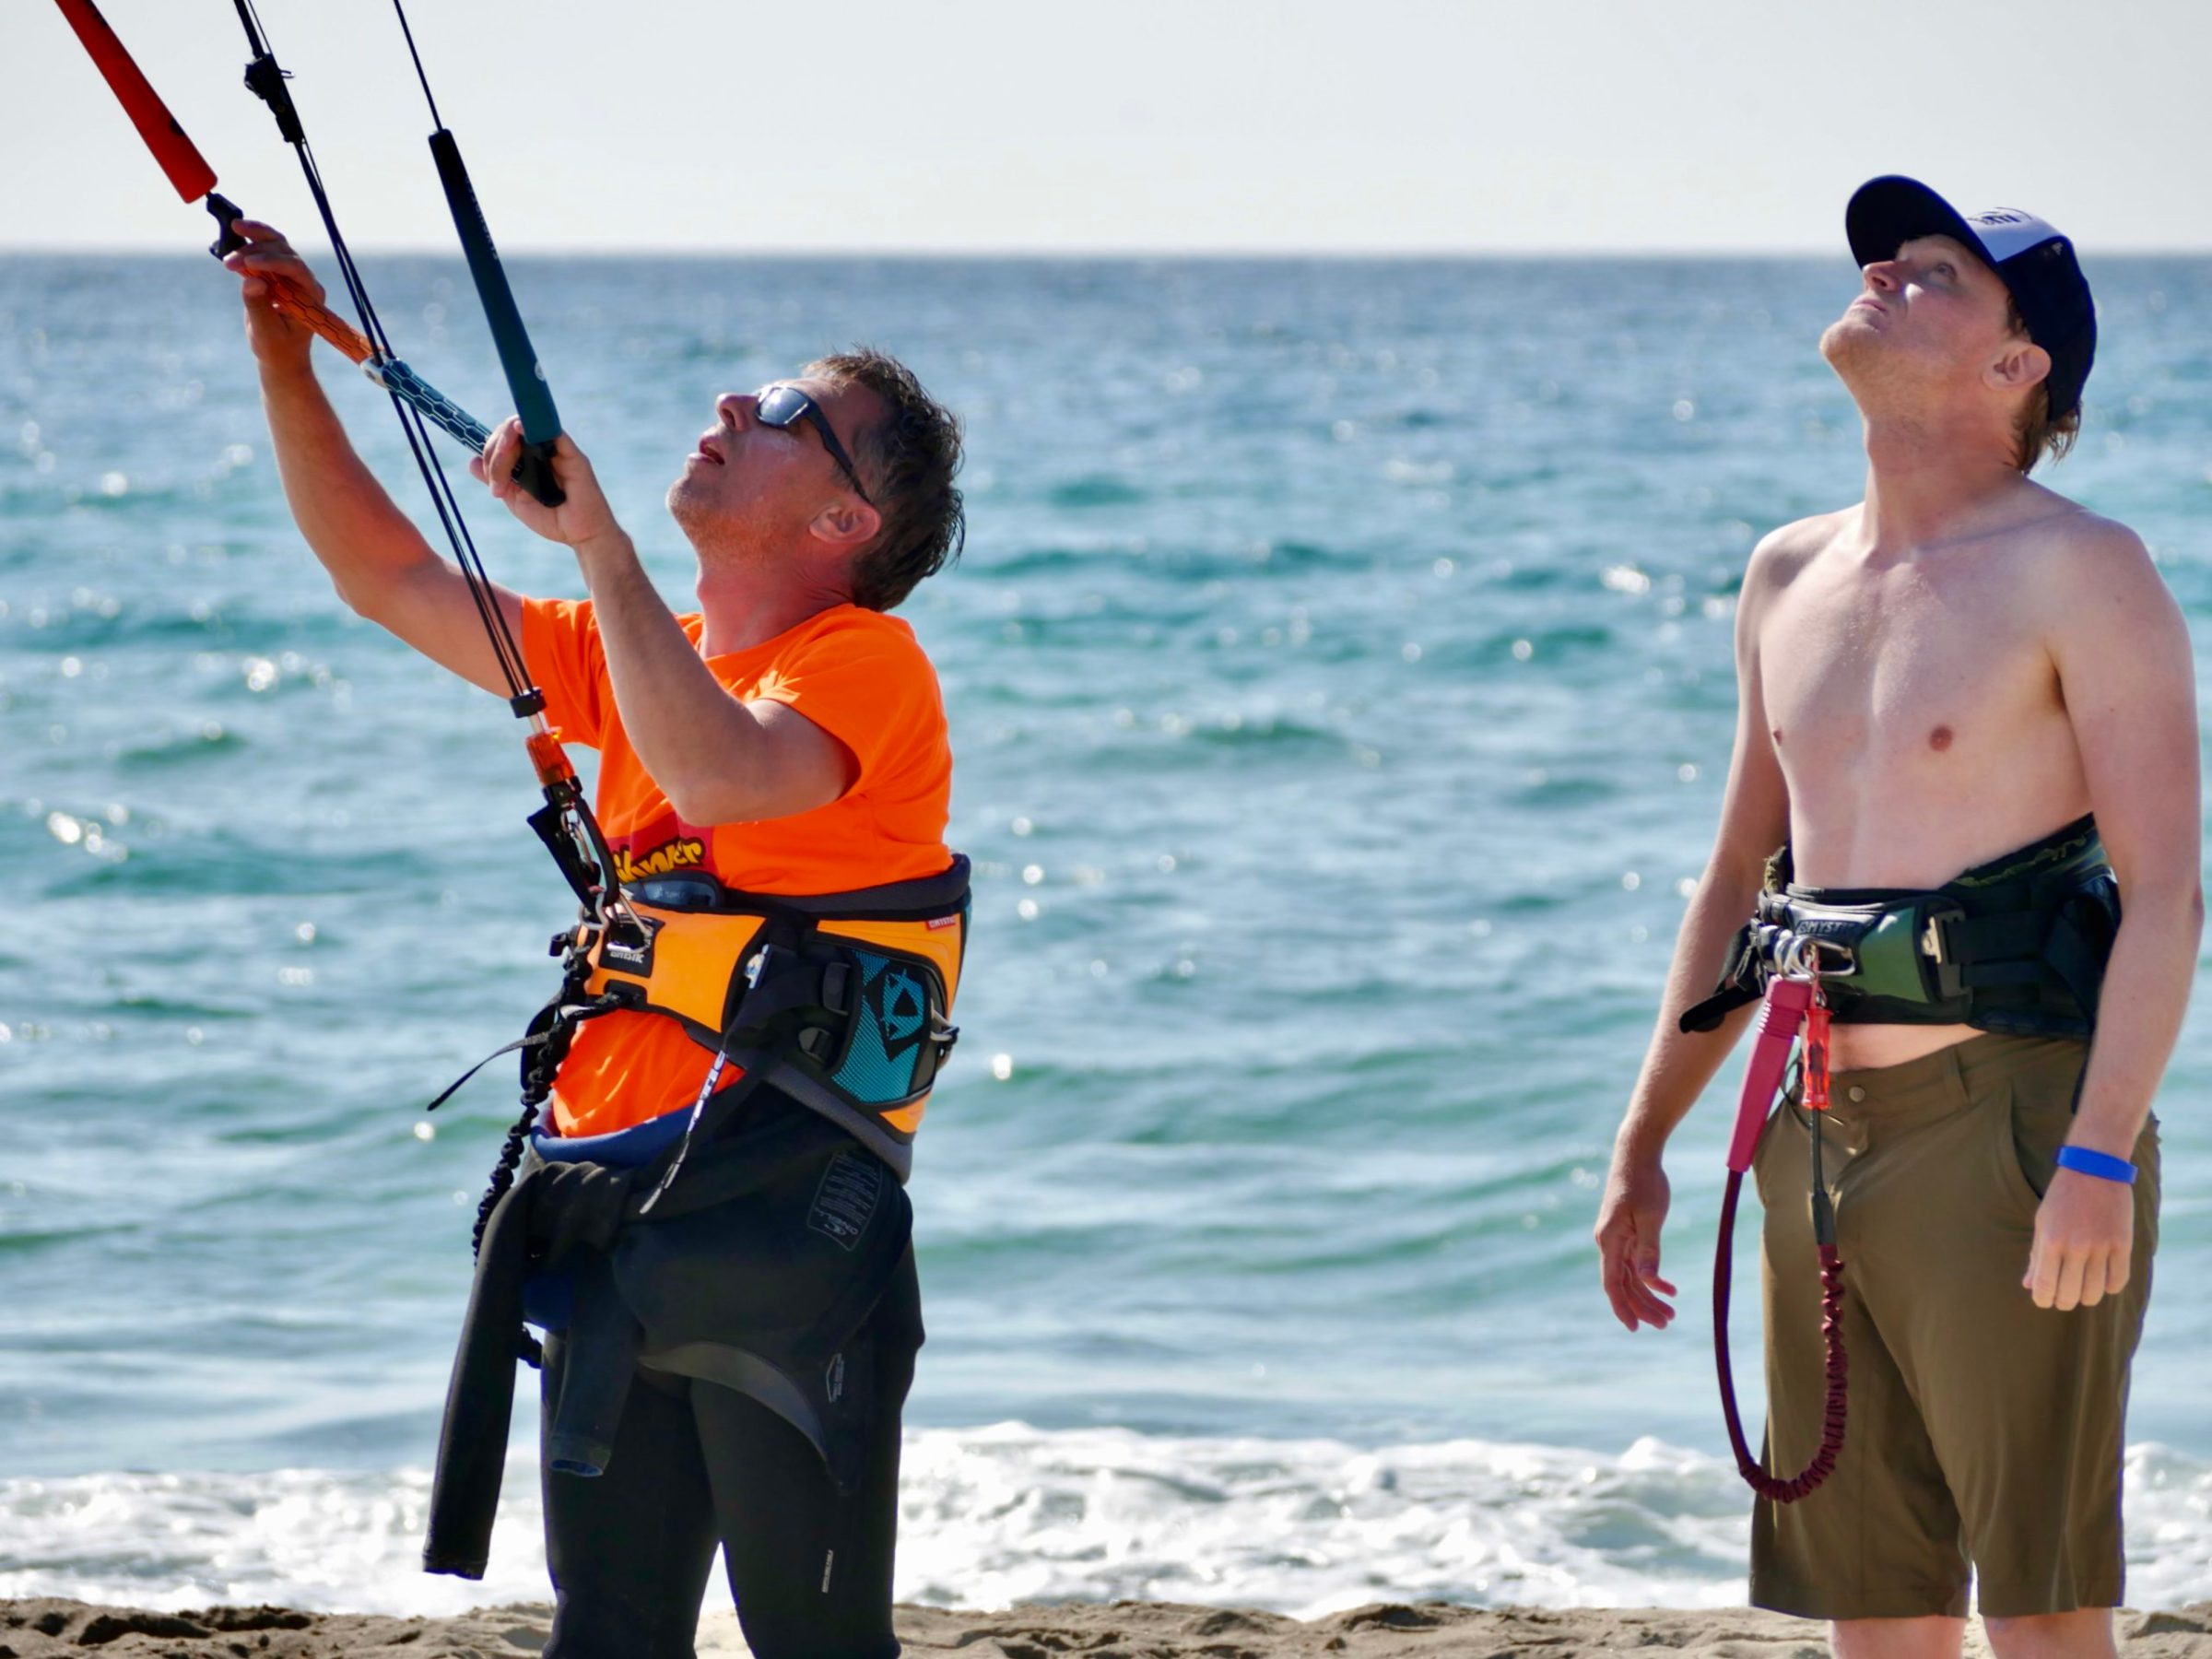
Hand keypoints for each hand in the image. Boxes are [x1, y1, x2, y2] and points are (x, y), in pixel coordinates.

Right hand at [219, 219, 321, 370]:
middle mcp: (304, 281)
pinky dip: (246, 245)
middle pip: (284, 250)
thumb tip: (251, 281)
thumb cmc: (278, 350)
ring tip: (226, 255)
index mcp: (311, 296)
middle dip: (256, 249)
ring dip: (250, 243)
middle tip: (228, 261)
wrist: (280, 357)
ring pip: (274, 245)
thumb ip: (258, 306)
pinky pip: (262, 252)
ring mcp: (290, 275)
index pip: (295, 268)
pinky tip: (230, 239)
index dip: (271, 261)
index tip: (247, 263)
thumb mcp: (266, 332)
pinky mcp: (275, 273)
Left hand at [471, 421, 620, 550]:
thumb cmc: (553, 518)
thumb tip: (471, 461)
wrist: (581, 535)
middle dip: (494, 453)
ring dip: (506, 441)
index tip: (495, 488)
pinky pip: (552, 431)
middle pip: (507, 432)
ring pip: (523, 427)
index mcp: (526, 459)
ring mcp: (556, 450)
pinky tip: (519, 429)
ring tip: (505, 468)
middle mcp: (540, 450)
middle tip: (499, 485)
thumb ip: (497, 480)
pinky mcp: (571, 454)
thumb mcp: (517, 500)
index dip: (489, 455)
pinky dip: (535, 427)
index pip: (501, 442)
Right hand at [1595, 1142, 1676, 1329]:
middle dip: (1643, 1306)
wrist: (1637, 1153)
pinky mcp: (1625, 1231)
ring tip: (1672, 1312)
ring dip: (1649, 1294)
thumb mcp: (1651, 1216)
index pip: (1613, 1283)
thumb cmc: (1645, 1181)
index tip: (1635, 1329)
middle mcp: (1608, 1242)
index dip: (1623, 1308)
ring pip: (1630, 1275)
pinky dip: (1651, 1276)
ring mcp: (1615, 1237)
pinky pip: (1635, 1262)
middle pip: (1623, 1283)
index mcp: (1610, 1239)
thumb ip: (1649, 1250)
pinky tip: (1669, 1287)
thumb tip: (1649, 1281)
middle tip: (1668, 1322)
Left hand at [2024, 1165, 2134, 1309]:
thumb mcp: (2042, 1223)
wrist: (2094, 1170)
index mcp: (2051, 1241)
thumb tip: (2030, 1286)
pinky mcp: (2123, 1244)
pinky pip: (2118, 1281)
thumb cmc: (2062, 1198)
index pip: (2045, 1286)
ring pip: (2095, 1293)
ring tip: (2083, 1287)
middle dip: (2064, 1301)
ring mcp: (2101, 1246)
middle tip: (2064, 1295)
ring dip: (2087, 1296)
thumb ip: (2037, 1256)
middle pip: (2070, 1295)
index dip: (2044, 1300)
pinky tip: (2103, 1278)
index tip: (2045, 1300)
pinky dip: (2109, 1286)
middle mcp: (2076, 1246)